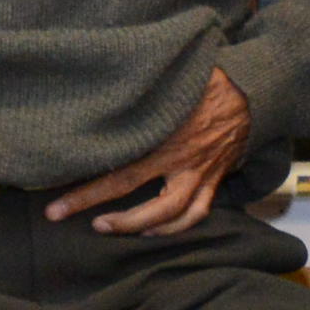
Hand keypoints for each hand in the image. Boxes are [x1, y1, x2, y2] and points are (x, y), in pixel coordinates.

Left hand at [47, 70, 256, 237]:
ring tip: (109, 228)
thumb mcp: (172, 79)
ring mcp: (200, 174)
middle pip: (142, 202)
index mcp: (167, 139)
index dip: (84, 195)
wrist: (254, 90)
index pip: (119, 175)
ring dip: (140, 227)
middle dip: (107, 218)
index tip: (55, 208)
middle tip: (68, 217)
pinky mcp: (214, 179)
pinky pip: (197, 212)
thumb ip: (141, 90)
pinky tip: (153, 231)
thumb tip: (101, 87)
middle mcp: (182, 162)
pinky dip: (176, 227)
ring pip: (171, 216)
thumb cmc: (209, 78)